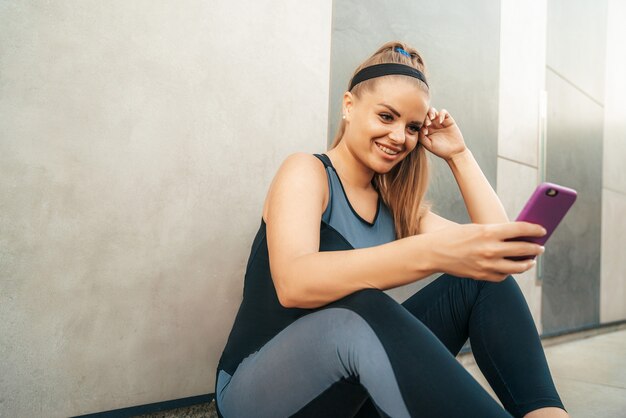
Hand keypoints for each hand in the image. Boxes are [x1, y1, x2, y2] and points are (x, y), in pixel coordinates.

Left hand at [420, 107, 466, 160]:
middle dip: (425, 117)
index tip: (424, 131)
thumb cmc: (440, 150)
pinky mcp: (448, 120)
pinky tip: (440, 121)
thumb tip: (419, 128)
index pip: (420, 122)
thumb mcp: (428, 145)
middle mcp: (432, 125)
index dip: (420, 123)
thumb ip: (421, 137)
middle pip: (425, 114)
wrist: (454, 152)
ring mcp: (440, 122)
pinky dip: (441, 114)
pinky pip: (443, 112)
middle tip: (428, 124)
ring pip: (433, 111)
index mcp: (426, 130)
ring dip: (431, 113)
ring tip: (432, 119)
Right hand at [427, 222, 546, 281]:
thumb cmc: (454, 237)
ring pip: (517, 267)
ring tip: (530, 261)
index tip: (542, 230)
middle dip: (535, 248)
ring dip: (527, 263)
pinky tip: (510, 268)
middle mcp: (490, 249)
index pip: (520, 229)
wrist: (434, 253)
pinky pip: (503, 276)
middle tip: (540, 247)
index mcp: (488, 232)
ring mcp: (487, 264)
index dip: (535, 229)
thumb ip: (496, 233)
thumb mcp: (475, 229)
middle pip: (523, 249)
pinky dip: (509, 272)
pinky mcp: (482, 276)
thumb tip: (517, 237)